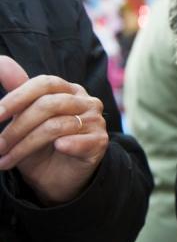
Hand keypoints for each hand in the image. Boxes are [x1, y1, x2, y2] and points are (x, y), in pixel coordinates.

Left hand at [0, 56, 108, 205]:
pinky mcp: (100, 141)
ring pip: (57, 125)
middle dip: (17, 127)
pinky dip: (67, 145)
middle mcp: (85, 101)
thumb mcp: (23, 119)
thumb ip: (16, 91)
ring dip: (25, 145)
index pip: (44, 84)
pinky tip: (57, 149)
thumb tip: (0, 61)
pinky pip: (81, 140)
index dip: (17, 97)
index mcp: (68, 90)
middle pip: (49, 104)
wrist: (57, 180)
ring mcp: (95, 121)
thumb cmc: (39, 147)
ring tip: (6, 160)